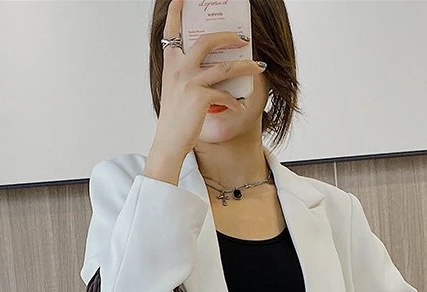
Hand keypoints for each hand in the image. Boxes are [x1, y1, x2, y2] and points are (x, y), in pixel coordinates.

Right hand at [154, 0, 267, 155]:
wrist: (168, 143)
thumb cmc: (174, 119)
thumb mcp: (175, 91)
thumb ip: (188, 74)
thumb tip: (216, 66)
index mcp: (171, 65)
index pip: (171, 32)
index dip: (176, 13)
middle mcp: (179, 69)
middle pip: (207, 41)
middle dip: (228, 36)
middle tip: (242, 39)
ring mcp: (189, 82)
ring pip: (225, 66)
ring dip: (246, 66)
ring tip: (257, 67)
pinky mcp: (200, 98)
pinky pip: (226, 93)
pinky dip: (235, 100)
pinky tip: (239, 105)